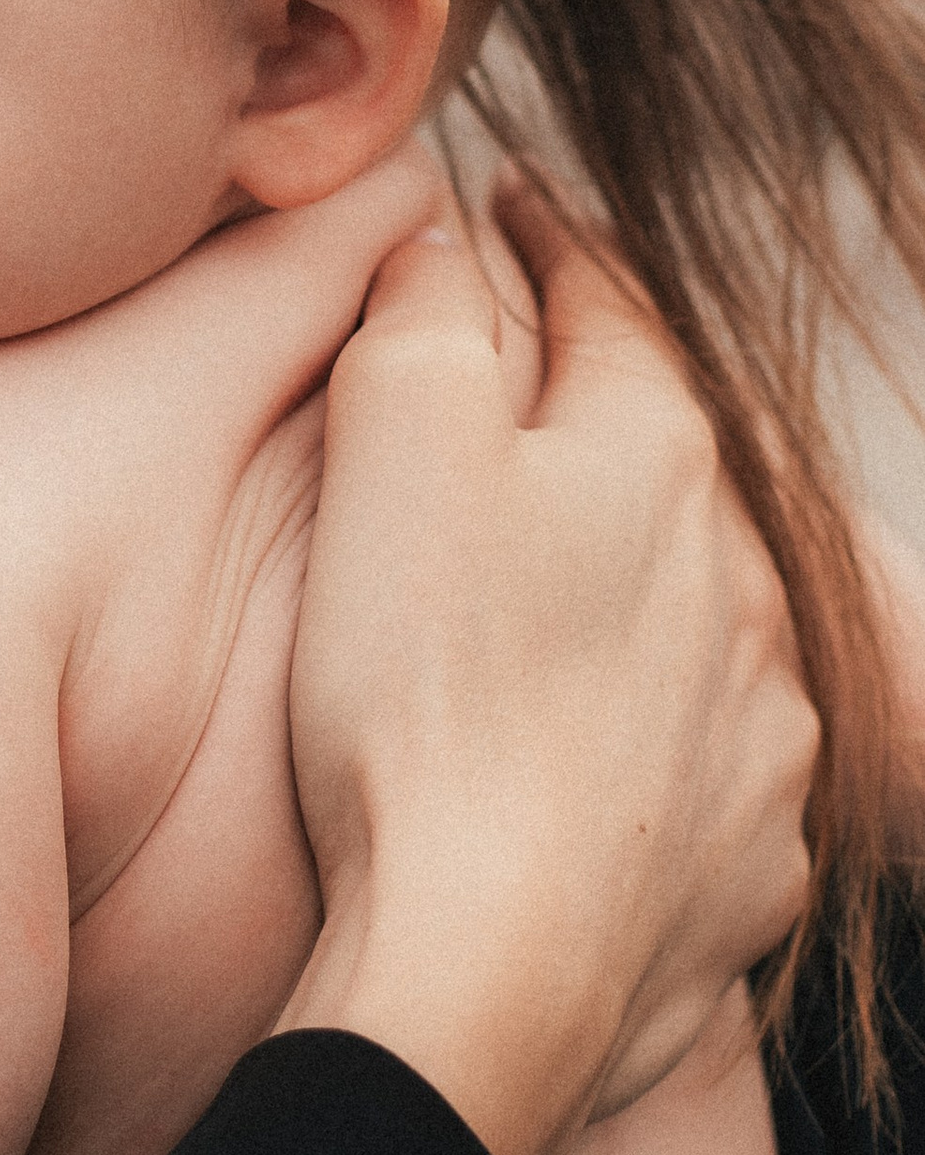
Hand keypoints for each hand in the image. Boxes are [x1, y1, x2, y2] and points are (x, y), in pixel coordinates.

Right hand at [280, 181, 815, 1154]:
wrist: (489, 957)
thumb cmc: (421, 691)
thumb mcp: (393, 443)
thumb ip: (425, 306)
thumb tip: (447, 223)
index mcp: (653, 457)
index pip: (608, 299)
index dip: (548, 236)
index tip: (508, 197)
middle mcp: (740, 579)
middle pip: (670, 454)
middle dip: (602, 411)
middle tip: (525, 389)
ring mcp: (762, 726)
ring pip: (709, 609)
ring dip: (646, 580)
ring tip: (560, 591)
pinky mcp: (750, 854)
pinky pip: (715, 762)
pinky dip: (662, 735)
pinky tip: (601, 759)